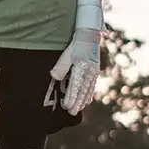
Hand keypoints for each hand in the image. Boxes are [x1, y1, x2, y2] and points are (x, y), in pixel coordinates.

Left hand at [48, 0, 102, 115]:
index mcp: (82, 68)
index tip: (66, 106)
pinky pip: (92, 86)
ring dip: (83, 101)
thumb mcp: (67, 53)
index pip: (75, 87)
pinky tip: (86, 101)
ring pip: (88, 90)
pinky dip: (88, 95)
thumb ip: (61, 66)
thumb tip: (54, 76)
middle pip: (82, 91)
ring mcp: (93, 73)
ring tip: (78, 110)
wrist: (90, 35)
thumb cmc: (76, 44)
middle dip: (77, 103)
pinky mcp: (95, 72)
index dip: (71, 98)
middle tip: (71, 113)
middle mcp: (89, 72)